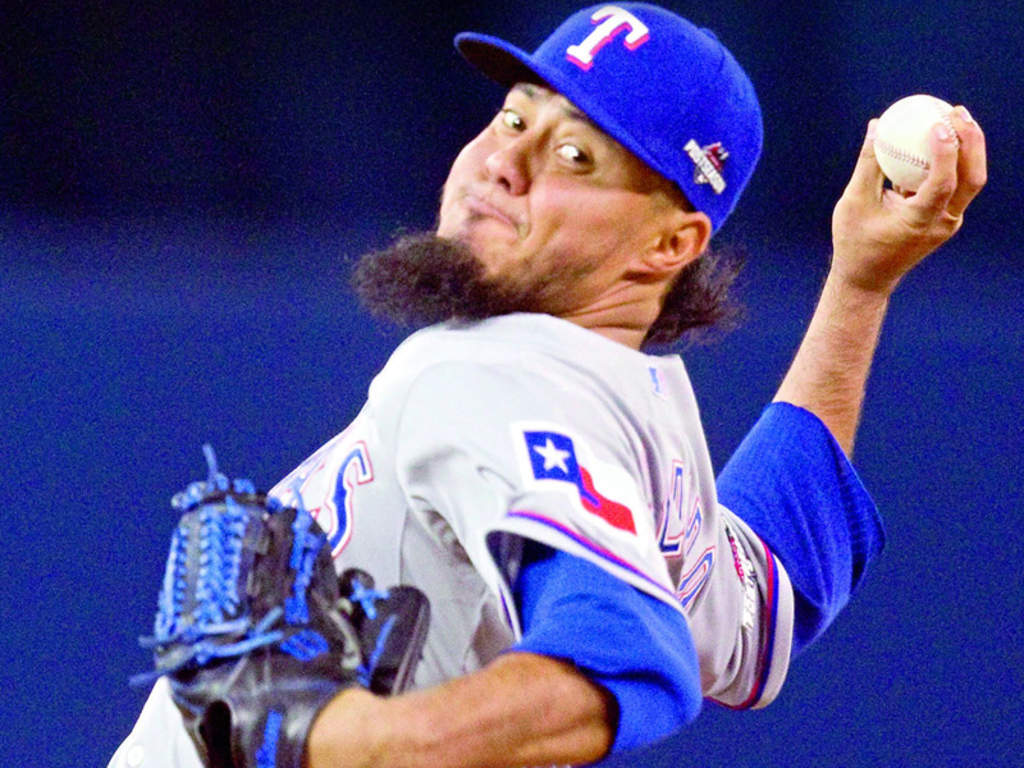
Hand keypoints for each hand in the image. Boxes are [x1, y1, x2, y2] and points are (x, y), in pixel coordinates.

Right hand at [830, 105, 986, 294]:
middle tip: (956, 112)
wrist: (866, 278)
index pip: (943, 184)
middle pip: (972, 178)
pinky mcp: (944, 218)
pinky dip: (951, 160)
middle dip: (971, 141)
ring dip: (968, 147)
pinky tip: (939, 137)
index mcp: (919, 223)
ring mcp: (947, 222)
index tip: (937, 123)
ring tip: (954, 116)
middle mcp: (941, 224)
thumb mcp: (854, 202)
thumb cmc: (855, 242)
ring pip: (971, 181)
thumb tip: (878, 125)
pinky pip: (955, 184)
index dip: (945, 152)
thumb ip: (868, 164)